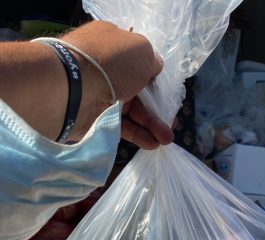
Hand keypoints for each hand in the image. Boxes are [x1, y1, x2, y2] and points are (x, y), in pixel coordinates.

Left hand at [61, 20, 173, 145]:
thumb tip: (155, 68)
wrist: (72, 88)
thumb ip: (153, 61)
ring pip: (133, 112)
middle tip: (172, 125)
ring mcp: (101, 96)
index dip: (157, 83)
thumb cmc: (110, 63)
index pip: (140, 66)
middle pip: (140, 93)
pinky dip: (138, 135)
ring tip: (167, 139)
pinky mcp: (96, 119)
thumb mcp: (141, 51)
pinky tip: (152, 143)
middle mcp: (108, 72)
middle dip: (158, 110)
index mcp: (115, 49)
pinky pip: (122, 127)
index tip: (169, 98)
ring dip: (152, 126)